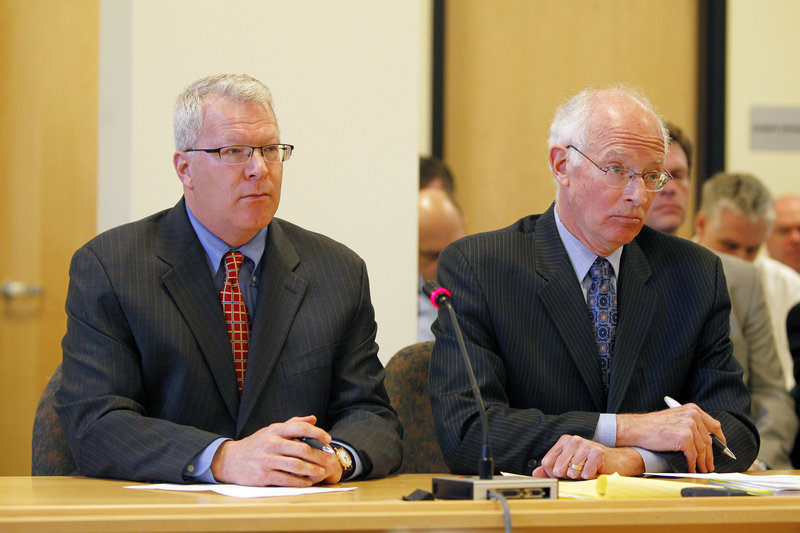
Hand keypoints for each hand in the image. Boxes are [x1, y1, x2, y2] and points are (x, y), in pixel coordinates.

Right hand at [210, 415, 341, 485]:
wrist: (230, 460)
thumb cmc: (256, 444)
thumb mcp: (271, 430)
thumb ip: (293, 423)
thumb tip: (313, 418)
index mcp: (275, 430)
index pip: (301, 428)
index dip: (317, 433)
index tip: (328, 440)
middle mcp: (271, 443)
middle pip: (302, 449)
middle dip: (319, 455)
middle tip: (329, 460)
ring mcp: (267, 460)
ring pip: (296, 466)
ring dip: (312, 470)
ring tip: (321, 472)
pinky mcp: (263, 476)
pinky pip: (287, 480)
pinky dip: (300, 482)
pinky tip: (308, 482)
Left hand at [530, 435, 643, 478]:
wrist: (618, 461)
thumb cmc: (592, 463)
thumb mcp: (570, 464)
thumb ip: (551, 469)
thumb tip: (535, 473)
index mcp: (564, 441)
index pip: (546, 462)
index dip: (553, 473)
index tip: (564, 473)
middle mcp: (573, 440)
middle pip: (557, 469)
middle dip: (568, 476)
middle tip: (580, 471)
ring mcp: (585, 445)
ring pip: (572, 473)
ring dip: (581, 477)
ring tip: (588, 470)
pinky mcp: (596, 453)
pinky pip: (586, 475)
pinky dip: (591, 478)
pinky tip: (596, 470)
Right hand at [616, 403, 723, 472]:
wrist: (636, 429)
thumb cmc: (651, 426)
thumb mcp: (674, 418)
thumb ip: (689, 424)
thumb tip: (703, 439)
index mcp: (692, 409)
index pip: (714, 425)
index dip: (720, 439)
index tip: (722, 449)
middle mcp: (693, 415)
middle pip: (709, 440)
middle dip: (710, 456)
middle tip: (710, 465)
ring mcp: (689, 426)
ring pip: (702, 450)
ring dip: (702, 463)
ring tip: (701, 470)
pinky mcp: (684, 437)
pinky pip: (693, 456)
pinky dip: (693, 465)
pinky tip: (691, 469)